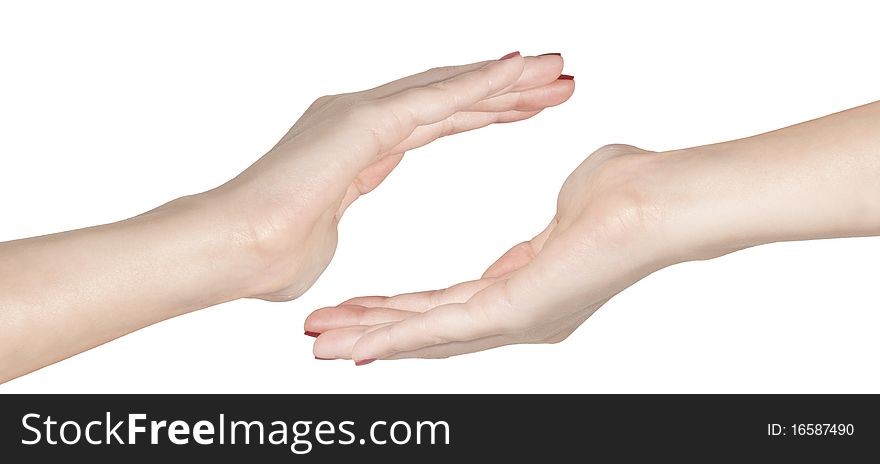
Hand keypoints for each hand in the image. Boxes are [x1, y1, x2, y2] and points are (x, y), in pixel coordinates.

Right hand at [214, 52, 574, 300]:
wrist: (232, 253)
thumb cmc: (267, 255)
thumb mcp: (321, 229)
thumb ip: (334, 209)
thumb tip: (327, 221)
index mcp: (357, 145)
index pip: (435, 123)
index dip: (482, 112)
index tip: (523, 109)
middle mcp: (361, 118)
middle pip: (450, 98)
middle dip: (505, 90)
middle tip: (556, 80)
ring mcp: (361, 114)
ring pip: (448, 90)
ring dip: (505, 79)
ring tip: (556, 69)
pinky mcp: (364, 122)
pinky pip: (435, 99)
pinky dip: (479, 84)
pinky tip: (518, 73)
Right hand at [304, 144, 677, 361]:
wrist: (662, 199)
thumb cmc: (625, 193)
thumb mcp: (562, 211)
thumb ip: (538, 232)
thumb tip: (545, 223)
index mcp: (527, 292)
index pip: (449, 305)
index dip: (399, 310)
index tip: (357, 307)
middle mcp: (520, 317)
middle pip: (431, 327)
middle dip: (371, 329)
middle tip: (319, 332)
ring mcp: (519, 320)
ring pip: (429, 335)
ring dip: (371, 338)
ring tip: (320, 340)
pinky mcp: (518, 311)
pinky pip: (445, 326)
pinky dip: (397, 335)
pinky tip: (359, 341)